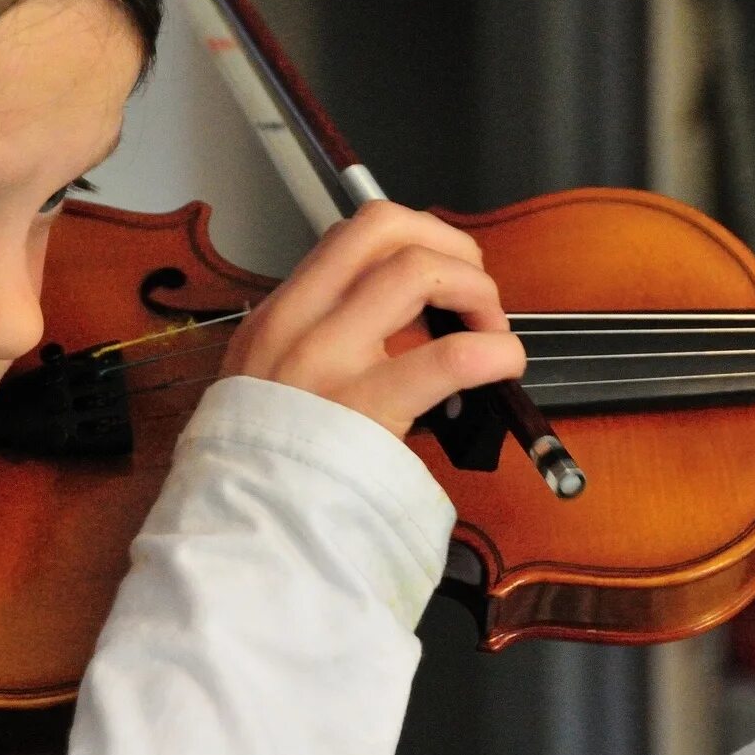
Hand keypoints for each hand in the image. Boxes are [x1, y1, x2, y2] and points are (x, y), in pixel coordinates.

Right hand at [218, 201, 526, 437]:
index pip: (351, 233)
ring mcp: (329, 360)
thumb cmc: (276, 462)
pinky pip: (450, 355)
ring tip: (488, 329)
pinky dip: (495, 349)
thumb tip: (416, 318)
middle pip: (384, 227)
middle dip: (448, 244)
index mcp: (280, 314)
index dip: (415, 236)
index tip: (441, 270)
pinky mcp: (368, 406)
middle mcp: (298, 323)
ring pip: (418, 270)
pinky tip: (503, 364)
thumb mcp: (274, 381)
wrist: (251, 527)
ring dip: (474, 288)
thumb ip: (327, 341)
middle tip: (473, 289)